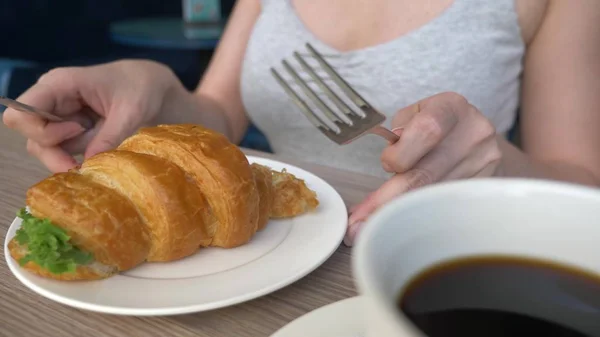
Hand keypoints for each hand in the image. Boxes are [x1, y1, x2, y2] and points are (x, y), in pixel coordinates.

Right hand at [2, 60, 184, 171]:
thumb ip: (111, 135)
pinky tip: (99, 154)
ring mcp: (58, 117)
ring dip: (69, 157)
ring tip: (101, 150)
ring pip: (45, 148)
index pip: (21, 112)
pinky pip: (62, 151)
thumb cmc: (140, 88)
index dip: (42, 131)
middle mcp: (52, 101)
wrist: (151, 87)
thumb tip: (90, 162)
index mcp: (59, 84)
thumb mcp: (132, 111)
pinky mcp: (68, 131)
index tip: (76, 130)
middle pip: (31, 136)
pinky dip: (77, 158)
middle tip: (83, 163)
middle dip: (54, 153)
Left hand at [344, 92, 501, 245]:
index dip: (401, 153)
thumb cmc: (440, 124)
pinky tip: (400, 223)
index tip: (386, 165)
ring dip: (398, 212)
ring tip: (370, 226)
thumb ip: (400, 132)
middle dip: (387, 200)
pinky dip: (418, 215)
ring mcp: (483, 164)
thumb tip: (389, 164)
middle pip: (426, 174)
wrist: (480, 136)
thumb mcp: (418, 113)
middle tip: (358, 222)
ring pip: (431, 196)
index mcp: (451, 109)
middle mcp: (473, 135)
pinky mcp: (482, 187)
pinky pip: (443, 206)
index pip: (426, 131)